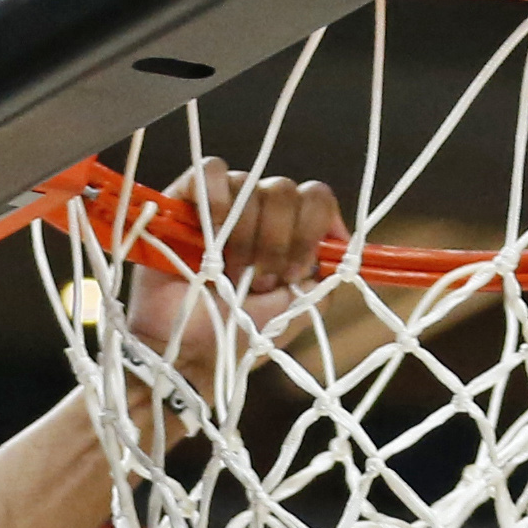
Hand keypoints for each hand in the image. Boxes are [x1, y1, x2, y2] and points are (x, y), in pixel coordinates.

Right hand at [123, 162, 344, 378]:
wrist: (188, 355)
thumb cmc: (238, 337)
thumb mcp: (296, 312)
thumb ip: (324, 278)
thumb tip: (341, 242)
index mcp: (288, 233)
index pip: (316, 198)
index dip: (311, 229)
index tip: (296, 272)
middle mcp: (258, 212)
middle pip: (285, 191)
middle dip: (278, 241)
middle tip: (260, 281)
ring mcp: (222, 204)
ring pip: (251, 185)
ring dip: (246, 236)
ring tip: (230, 274)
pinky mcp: (186, 199)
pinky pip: (211, 172)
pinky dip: (216, 199)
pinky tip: (211, 235)